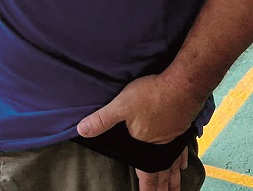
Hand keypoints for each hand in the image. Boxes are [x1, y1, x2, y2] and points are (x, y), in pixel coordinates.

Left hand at [76, 74, 201, 190]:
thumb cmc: (151, 95)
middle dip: (163, 189)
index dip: (146, 189)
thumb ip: (102, 119)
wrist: (180, 86)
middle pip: (163, 176)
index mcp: (146, 149)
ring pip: (174, 166)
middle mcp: (162, 149)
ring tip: (175, 189)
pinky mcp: (182, 130)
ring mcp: (173, 141)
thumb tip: (83, 130)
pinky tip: (183, 164)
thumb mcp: (120, 105)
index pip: (146, 177)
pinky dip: (181, 160)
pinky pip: (182, 151)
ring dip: (173, 180)